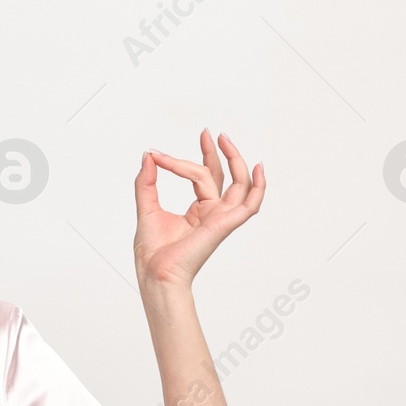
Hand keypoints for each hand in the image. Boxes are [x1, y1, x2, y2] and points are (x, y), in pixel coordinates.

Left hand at [132, 130, 264, 288]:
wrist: (155, 273)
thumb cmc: (153, 252)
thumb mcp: (146, 207)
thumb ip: (147, 182)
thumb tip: (149, 156)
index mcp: (197, 212)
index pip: (200, 177)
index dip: (184, 161)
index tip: (158, 154)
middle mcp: (212, 213)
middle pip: (220, 176)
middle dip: (214, 153)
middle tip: (206, 133)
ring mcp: (220, 219)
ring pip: (237, 184)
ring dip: (234, 160)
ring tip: (222, 140)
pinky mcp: (224, 224)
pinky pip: (249, 204)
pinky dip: (258, 187)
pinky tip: (258, 168)